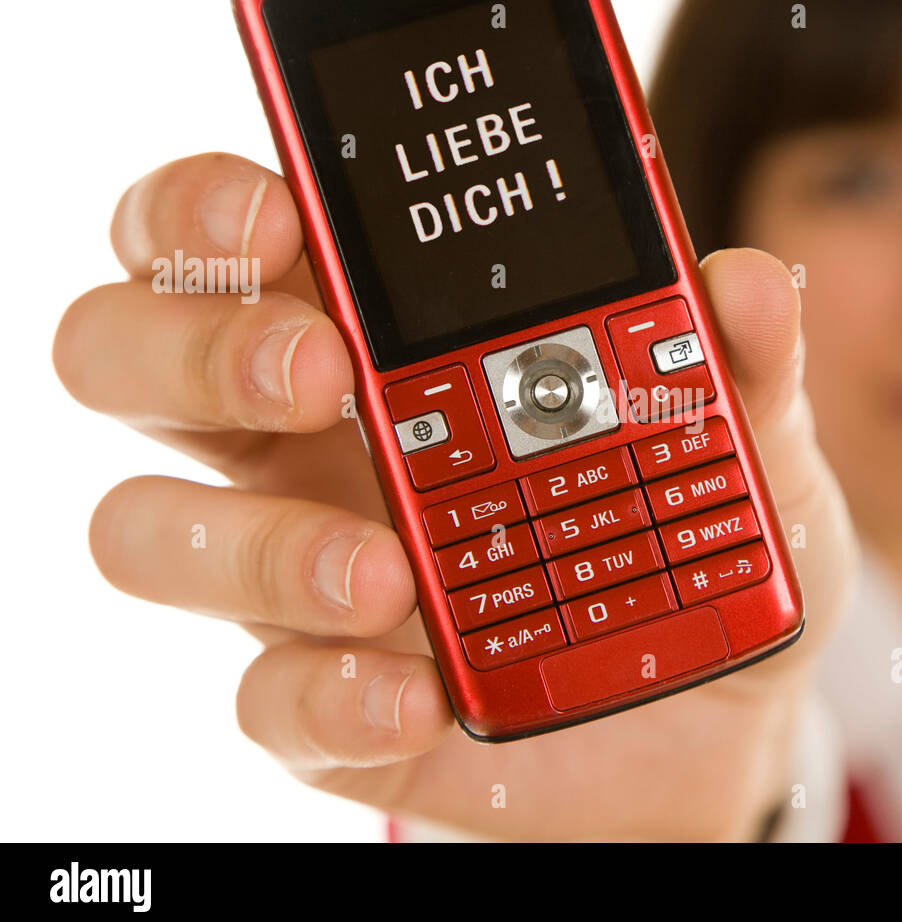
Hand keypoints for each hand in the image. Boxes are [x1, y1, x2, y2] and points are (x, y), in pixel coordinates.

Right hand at [54, 153, 856, 839]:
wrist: (709, 713)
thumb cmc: (693, 544)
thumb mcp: (741, 447)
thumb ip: (739, 365)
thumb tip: (746, 286)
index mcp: (385, 342)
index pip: (229, 239)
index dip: (207, 209)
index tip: (277, 219)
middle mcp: (310, 446)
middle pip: (134, 357)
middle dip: (194, 345)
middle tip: (317, 374)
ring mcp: (304, 576)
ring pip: (149, 530)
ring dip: (250, 543)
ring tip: (384, 574)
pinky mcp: (328, 702)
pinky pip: (264, 696)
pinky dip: (326, 693)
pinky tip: (417, 693)